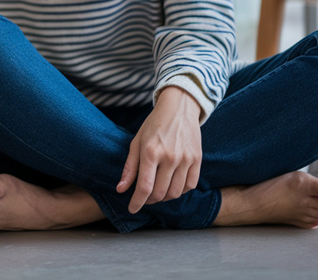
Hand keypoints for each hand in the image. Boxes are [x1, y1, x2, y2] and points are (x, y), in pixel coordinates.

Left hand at [117, 86, 202, 213]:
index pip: (144, 187)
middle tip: (144, 198)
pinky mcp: (198, 160)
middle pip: (160, 193)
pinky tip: (171, 186)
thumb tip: (120, 190)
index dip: (137, 202)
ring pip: (175, 193)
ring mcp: (186, 159)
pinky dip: (179, 191)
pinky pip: (189, 186)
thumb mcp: (136, 142)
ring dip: (164, 198)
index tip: (132, 209)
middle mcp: (170, 157)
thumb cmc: (153, 125)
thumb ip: (129, 168)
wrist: (179, 109)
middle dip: (149, 200)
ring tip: (156, 192)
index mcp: (151, 152)